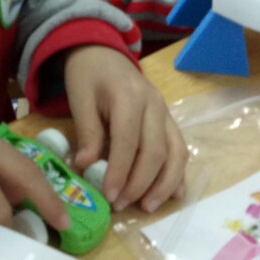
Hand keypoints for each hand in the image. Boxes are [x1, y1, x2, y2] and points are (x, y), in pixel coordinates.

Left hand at [64, 45, 187, 212]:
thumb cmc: (88, 76)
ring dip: (164, 184)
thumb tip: (86, 166)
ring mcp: (166, 112)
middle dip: (140, 183)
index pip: (128, 141)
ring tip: (147, 207)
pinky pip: (180, 148)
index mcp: (129, 96)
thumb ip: (87, 131)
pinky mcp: (169, 120)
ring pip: (176, 152)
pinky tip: (172, 195)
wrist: (103, 52)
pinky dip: (178, 174)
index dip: (120, 172)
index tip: (109, 195)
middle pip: (155, 151)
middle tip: (121, 205)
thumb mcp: (79, 98)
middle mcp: (154, 104)